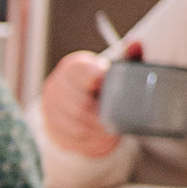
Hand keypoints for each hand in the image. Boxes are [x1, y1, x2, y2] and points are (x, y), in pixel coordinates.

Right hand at [39, 46, 124, 161]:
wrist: (78, 102)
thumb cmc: (102, 84)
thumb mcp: (114, 69)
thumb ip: (128, 57)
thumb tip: (136, 43)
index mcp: (73, 67)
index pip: (85, 74)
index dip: (100, 83)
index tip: (111, 91)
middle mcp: (57, 86)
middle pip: (80, 105)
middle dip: (101, 117)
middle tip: (118, 123)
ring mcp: (50, 108)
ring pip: (76, 126)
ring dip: (98, 133)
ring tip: (113, 135)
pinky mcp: (50, 128)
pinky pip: (70, 140)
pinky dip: (90, 144)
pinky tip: (103, 143)